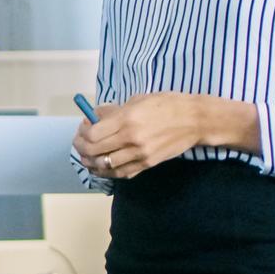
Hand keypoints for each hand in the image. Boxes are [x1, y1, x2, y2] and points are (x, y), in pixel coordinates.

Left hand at [73, 93, 259, 179]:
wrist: (194, 120)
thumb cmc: (167, 104)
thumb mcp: (138, 100)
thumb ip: (114, 111)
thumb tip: (93, 118)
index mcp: (127, 119)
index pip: (92, 134)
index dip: (82, 133)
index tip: (83, 128)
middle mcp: (131, 139)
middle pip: (94, 151)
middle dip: (81, 148)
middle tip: (80, 143)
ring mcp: (139, 154)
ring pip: (105, 166)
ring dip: (91, 162)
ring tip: (87, 157)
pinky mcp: (147, 164)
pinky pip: (121, 173)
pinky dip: (107, 172)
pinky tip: (102, 166)